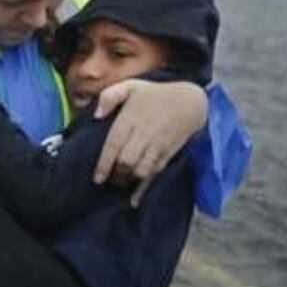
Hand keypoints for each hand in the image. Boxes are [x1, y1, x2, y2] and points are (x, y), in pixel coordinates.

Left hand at [93, 79, 207, 205]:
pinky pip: (156, 173)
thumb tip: (96, 116)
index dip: (104, 163)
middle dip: (116, 174)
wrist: (190, 100)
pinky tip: (135, 200)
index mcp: (131, 118)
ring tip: (120, 184)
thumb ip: (109, 96)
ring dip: (129, 181)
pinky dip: (145, 188)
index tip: (97, 178)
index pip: (114, 144)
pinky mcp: (169, 152)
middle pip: (127, 160)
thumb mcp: (130, 86)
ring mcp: (158, 144)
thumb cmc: (154, 94)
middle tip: (108, 180)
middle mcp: (145, 133)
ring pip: (142, 169)